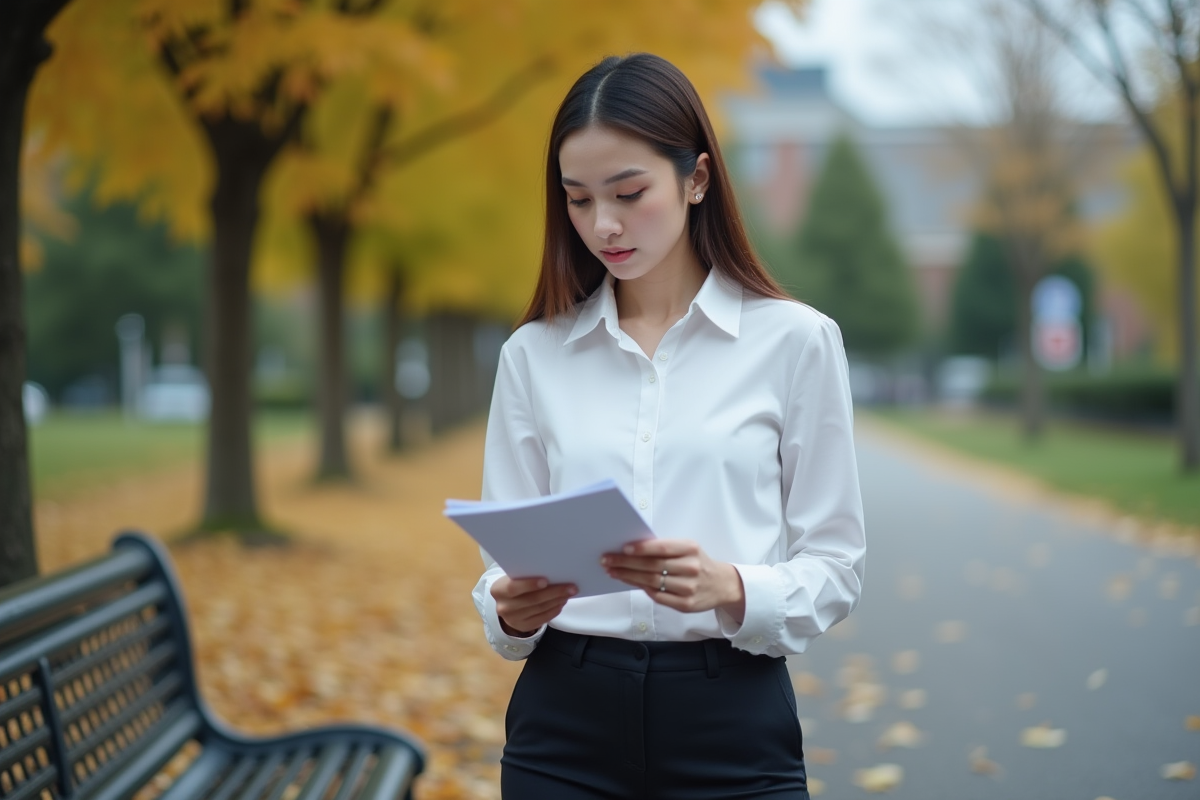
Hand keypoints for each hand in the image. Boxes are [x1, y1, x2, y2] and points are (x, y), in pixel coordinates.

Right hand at [491, 576, 576, 636]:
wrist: (507, 604)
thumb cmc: (514, 584)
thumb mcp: (513, 578)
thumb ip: (525, 574)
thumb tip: (551, 570)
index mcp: (498, 590)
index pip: (513, 588)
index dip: (529, 584)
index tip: (546, 580)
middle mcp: (503, 607)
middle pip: (532, 600)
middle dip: (553, 592)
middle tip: (570, 587)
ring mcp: (513, 620)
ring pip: (539, 609)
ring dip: (557, 601)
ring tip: (569, 593)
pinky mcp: (523, 627)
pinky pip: (542, 619)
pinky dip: (554, 610)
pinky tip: (562, 602)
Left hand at [602, 539, 744, 620]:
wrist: (721, 584)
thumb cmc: (697, 562)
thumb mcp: (687, 549)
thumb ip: (665, 549)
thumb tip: (632, 549)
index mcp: (691, 549)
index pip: (662, 548)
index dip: (641, 548)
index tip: (623, 548)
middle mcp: (691, 568)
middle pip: (652, 566)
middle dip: (626, 563)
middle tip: (607, 560)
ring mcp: (689, 588)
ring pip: (652, 582)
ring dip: (629, 576)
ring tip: (613, 571)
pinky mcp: (686, 604)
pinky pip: (658, 596)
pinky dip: (642, 589)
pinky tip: (630, 582)